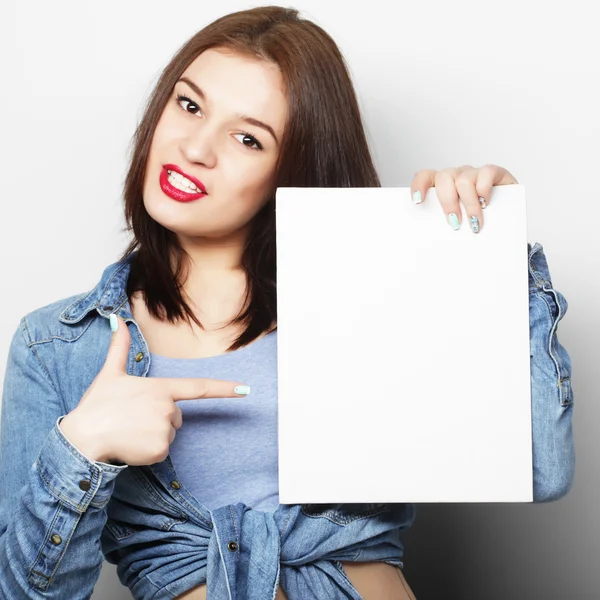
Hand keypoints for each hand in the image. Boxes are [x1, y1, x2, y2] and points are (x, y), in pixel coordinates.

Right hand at [60, 315, 249, 465]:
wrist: (82, 438)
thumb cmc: (97, 405)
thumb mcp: (110, 373)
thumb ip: (120, 347)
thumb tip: (117, 320)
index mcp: (161, 388)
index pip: (199, 387)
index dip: (225, 388)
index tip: (246, 389)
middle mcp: (167, 407)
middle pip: (176, 415)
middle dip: (159, 418)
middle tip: (133, 418)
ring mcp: (165, 429)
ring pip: (169, 434)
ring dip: (154, 434)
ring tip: (130, 430)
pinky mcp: (160, 450)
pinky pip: (162, 451)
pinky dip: (149, 451)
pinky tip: (132, 444)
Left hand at [410, 164, 517, 232]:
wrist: (506, 221)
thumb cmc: (475, 221)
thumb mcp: (458, 222)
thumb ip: (446, 223)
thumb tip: (435, 241)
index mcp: (442, 185)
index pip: (425, 176)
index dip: (419, 186)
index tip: (418, 201)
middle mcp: (457, 176)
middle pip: (444, 177)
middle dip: (448, 202)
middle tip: (455, 222)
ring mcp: (474, 173)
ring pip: (464, 179)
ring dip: (468, 204)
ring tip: (474, 222)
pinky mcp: (494, 173)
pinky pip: (486, 173)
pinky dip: (484, 189)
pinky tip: (486, 203)